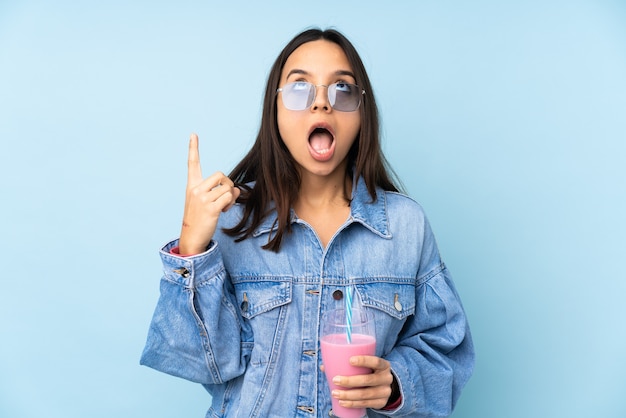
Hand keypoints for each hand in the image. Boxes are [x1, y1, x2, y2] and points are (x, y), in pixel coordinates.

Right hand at [178, 133, 239, 254]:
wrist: (191, 236)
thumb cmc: (199, 218)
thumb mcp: (205, 202)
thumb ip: (219, 192)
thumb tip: (237, 189)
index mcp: (192, 185)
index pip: (192, 163)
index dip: (193, 148)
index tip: (193, 134)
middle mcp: (196, 189)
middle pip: (220, 174)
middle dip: (228, 184)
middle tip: (225, 197)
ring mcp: (202, 198)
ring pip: (227, 188)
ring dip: (230, 197)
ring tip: (223, 207)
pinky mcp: (210, 208)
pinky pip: (228, 198)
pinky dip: (230, 204)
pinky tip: (223, 211)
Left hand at [329, 355, 393, 409]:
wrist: (386, 387)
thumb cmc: (371, 372)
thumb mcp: (366, 366)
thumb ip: (348, 363)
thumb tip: (324, 366)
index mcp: (383, 365)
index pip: (376, 361)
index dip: (364, 361)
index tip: (350, 360)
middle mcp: (386, 378)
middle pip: (368, 380)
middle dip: (350, 381)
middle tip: (336, 380)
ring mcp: (385, 392)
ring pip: (365, 394)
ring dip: (348, 395)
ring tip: (335, 393)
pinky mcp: (381, 403)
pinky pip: (365, 404)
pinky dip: (352, 404)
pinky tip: (343, 402)